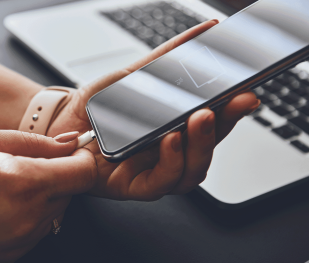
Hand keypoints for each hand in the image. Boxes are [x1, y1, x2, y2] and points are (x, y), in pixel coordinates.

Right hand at [0, 129, 94, 262]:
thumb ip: (31, 141)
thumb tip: (69, 141)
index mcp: (22, 181)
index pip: (84, 172)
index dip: (82, 158)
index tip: (69, 151)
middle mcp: (29, 216)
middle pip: (72, 192)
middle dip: (58, 175)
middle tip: (22, 165)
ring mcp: (22, 240)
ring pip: (55, 211)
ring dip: (41, 196)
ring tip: (2, 186)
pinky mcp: (14, 256)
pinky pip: (37, 230)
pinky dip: (27, 216)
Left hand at [47, 20, 260, 200]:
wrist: (61, 124)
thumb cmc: (99, 106)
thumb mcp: (134, 76)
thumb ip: (168, 58)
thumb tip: (206, 30)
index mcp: (175, 129)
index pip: (213, 123)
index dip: (233, 109)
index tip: (247, 89)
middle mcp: (169, 153)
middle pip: (208, 147)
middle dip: (225, 124)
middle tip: (235, 100)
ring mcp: (153, 172)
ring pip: (192, 171)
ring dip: (202, 144)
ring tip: (199, 117)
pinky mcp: (134, 187)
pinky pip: (160, 183)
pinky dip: (171, 162)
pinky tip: (170, 140)